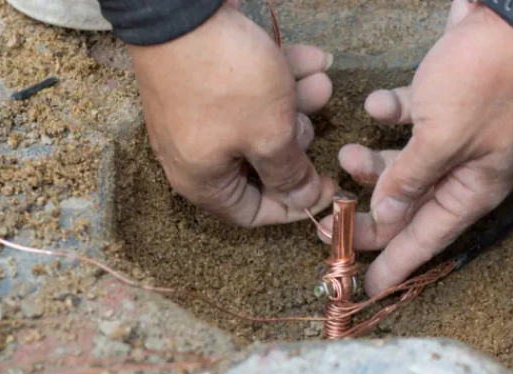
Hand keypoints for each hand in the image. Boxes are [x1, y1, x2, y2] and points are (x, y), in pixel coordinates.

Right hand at [126, 1, 336, 226]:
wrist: (183, 9)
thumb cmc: (228, 83)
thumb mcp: (270, 135)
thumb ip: (290, 174)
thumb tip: (304, 199)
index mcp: (203, 181)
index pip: (253, 213)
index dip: (295, 204)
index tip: (329, 186)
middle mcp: (197, 154)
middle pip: (260, 163)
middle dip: (298, 138)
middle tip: (317, 117)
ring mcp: (199, 115)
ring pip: (260, 120)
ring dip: (297, 102)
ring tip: (323, 80)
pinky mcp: (205, 81)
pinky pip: (248, 91)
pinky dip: (280, 77)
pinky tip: (314, 58)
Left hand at [319, 0, 512, 294]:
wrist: (510, 16)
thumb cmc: (484, 79)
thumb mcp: (441, 139)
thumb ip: (409, 180)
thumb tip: (388, 215)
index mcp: (473, 188)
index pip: (427, 238)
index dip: (395, 264)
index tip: (366, 287)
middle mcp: (465, 168)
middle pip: (409, 204)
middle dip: (370, 209)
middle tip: (330, 216)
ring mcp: (454, 136)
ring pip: (403, 166)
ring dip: (372, 163)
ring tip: (345, 153)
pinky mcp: (443, 104)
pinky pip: (408, 122)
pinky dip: (390, 115)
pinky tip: (379, 104)